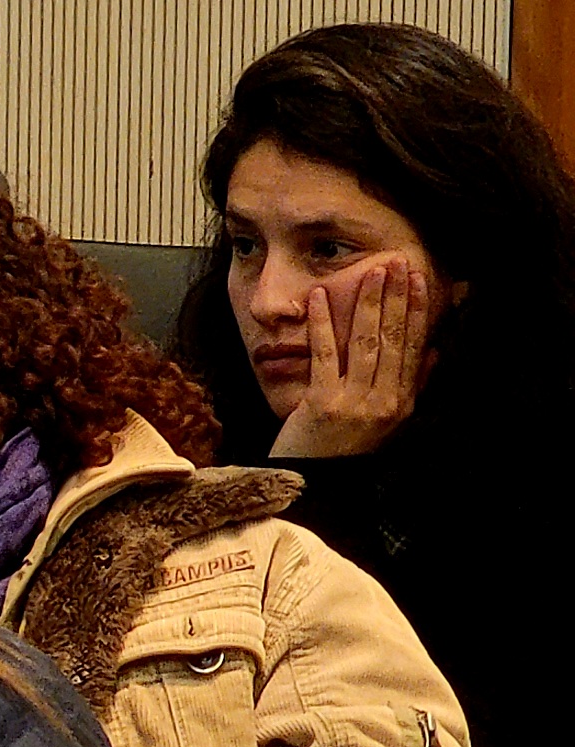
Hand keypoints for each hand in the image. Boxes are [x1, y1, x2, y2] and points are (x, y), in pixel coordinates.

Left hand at [270, 259, 437, 460]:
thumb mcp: (387, 421)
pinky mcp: (322, 404)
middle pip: (393, 339)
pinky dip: (322, 324)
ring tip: (370, 272)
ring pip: (365, 343)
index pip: (413, 346)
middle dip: (396, 298)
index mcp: (402, 401)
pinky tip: (318, 297)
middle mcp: (384, 400)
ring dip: (367, 303)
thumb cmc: (345, 448)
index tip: (419, 279)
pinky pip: (324, 355)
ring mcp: (354, 402)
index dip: (418, 310)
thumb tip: (433, 352)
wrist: (313, 484)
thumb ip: (412, 385)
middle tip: (396, 263)